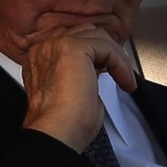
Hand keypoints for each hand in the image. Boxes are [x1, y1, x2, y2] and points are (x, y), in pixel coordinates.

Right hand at [21, 23, 137, 152]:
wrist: (57, 133)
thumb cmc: (63, 124)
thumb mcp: (74, 93)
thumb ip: (82, 76)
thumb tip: (97, 73)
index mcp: (41, 58)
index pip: (74, 41)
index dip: (97, 54)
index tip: (111, 70)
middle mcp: (45, 48)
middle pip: (86, 34)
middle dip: (108, 51)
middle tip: (121, 72)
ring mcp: (57, 45)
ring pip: (98, 37)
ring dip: (117, 58)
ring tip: (125, 78)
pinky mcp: (73, 48)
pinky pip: (106, 47)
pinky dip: (120, 63)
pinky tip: (124, 80)